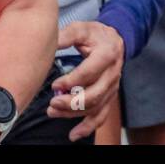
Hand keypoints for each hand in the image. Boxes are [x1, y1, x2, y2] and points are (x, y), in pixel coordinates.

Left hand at [48, 21, 124, 141]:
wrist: (115, 39)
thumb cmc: (94, 34)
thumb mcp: (82, 29)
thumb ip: (66, 36)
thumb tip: (49, 44)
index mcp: (108, 53)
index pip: (89, 72)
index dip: (71, 81)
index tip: (55, 84)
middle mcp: (113, 72)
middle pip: (94, 94)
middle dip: (71, 102)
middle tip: (52, 102)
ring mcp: (113, 86)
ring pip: (95, 106)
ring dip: (73, 113)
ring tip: (52, 112)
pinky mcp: (109, 95)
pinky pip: (101, 115)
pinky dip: (88, 127)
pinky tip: (74, 135)